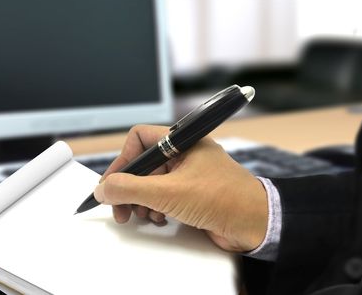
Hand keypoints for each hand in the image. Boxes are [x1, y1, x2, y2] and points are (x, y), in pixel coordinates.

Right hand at [94, 125, 267, 252]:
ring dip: (143, 201)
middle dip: (130, 187)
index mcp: (183, 141)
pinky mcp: (194, 193)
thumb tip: (106, 188)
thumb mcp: (169, 193)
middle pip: (144, 164)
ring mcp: (190, 174)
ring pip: (153, 182)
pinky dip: (157, 208)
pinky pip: (165, 196)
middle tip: (120, 208)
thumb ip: (131, 189)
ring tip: (146, 215)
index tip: (111, 183)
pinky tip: (161, 219)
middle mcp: (186, 154)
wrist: (255, 223)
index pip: (140, 139)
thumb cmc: (225, 198)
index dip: (122, 160)